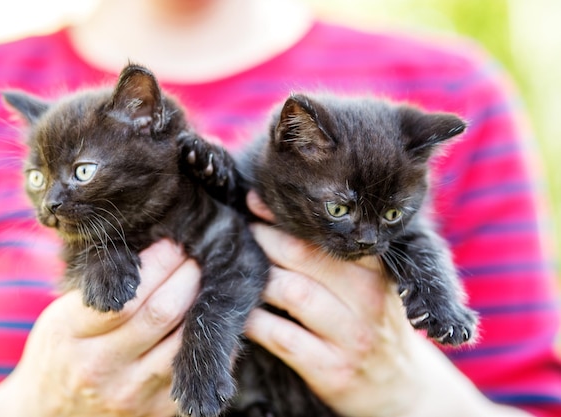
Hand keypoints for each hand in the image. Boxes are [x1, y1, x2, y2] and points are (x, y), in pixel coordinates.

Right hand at [0, 239, 200, 416]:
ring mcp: (130, 394)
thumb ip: (101, 286)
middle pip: (162, 313)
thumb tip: (155, 248)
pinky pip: (193, 369)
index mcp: (71, 333)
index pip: (126, 295)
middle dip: (188, 277)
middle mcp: (100, 367)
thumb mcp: (62, 314)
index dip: (159, 264)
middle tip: (198, 257)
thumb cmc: (61, 351)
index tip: (174, 243)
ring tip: (206, 284)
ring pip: (183, 342)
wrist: (50, 413)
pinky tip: (207, 320)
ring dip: (201, 306)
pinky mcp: (155, 411)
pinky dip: (207, 341)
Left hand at [243, 191, 525, 416]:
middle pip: (305, 256)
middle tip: (241, 233)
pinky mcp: (331, 370)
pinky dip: (254, 320)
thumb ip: (339, 255)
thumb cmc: (374, 323)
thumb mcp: (372, 285)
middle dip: (264, 240)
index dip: (286, 216)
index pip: (328, 233)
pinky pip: (281, 336)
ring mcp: (352, 336)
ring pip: (292, 292)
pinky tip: (241, 312)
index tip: (255, 201)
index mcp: (377, 270)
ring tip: (237, 269)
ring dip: (257, 277)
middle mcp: (369, 299)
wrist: (400, 387)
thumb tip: (276, 214)